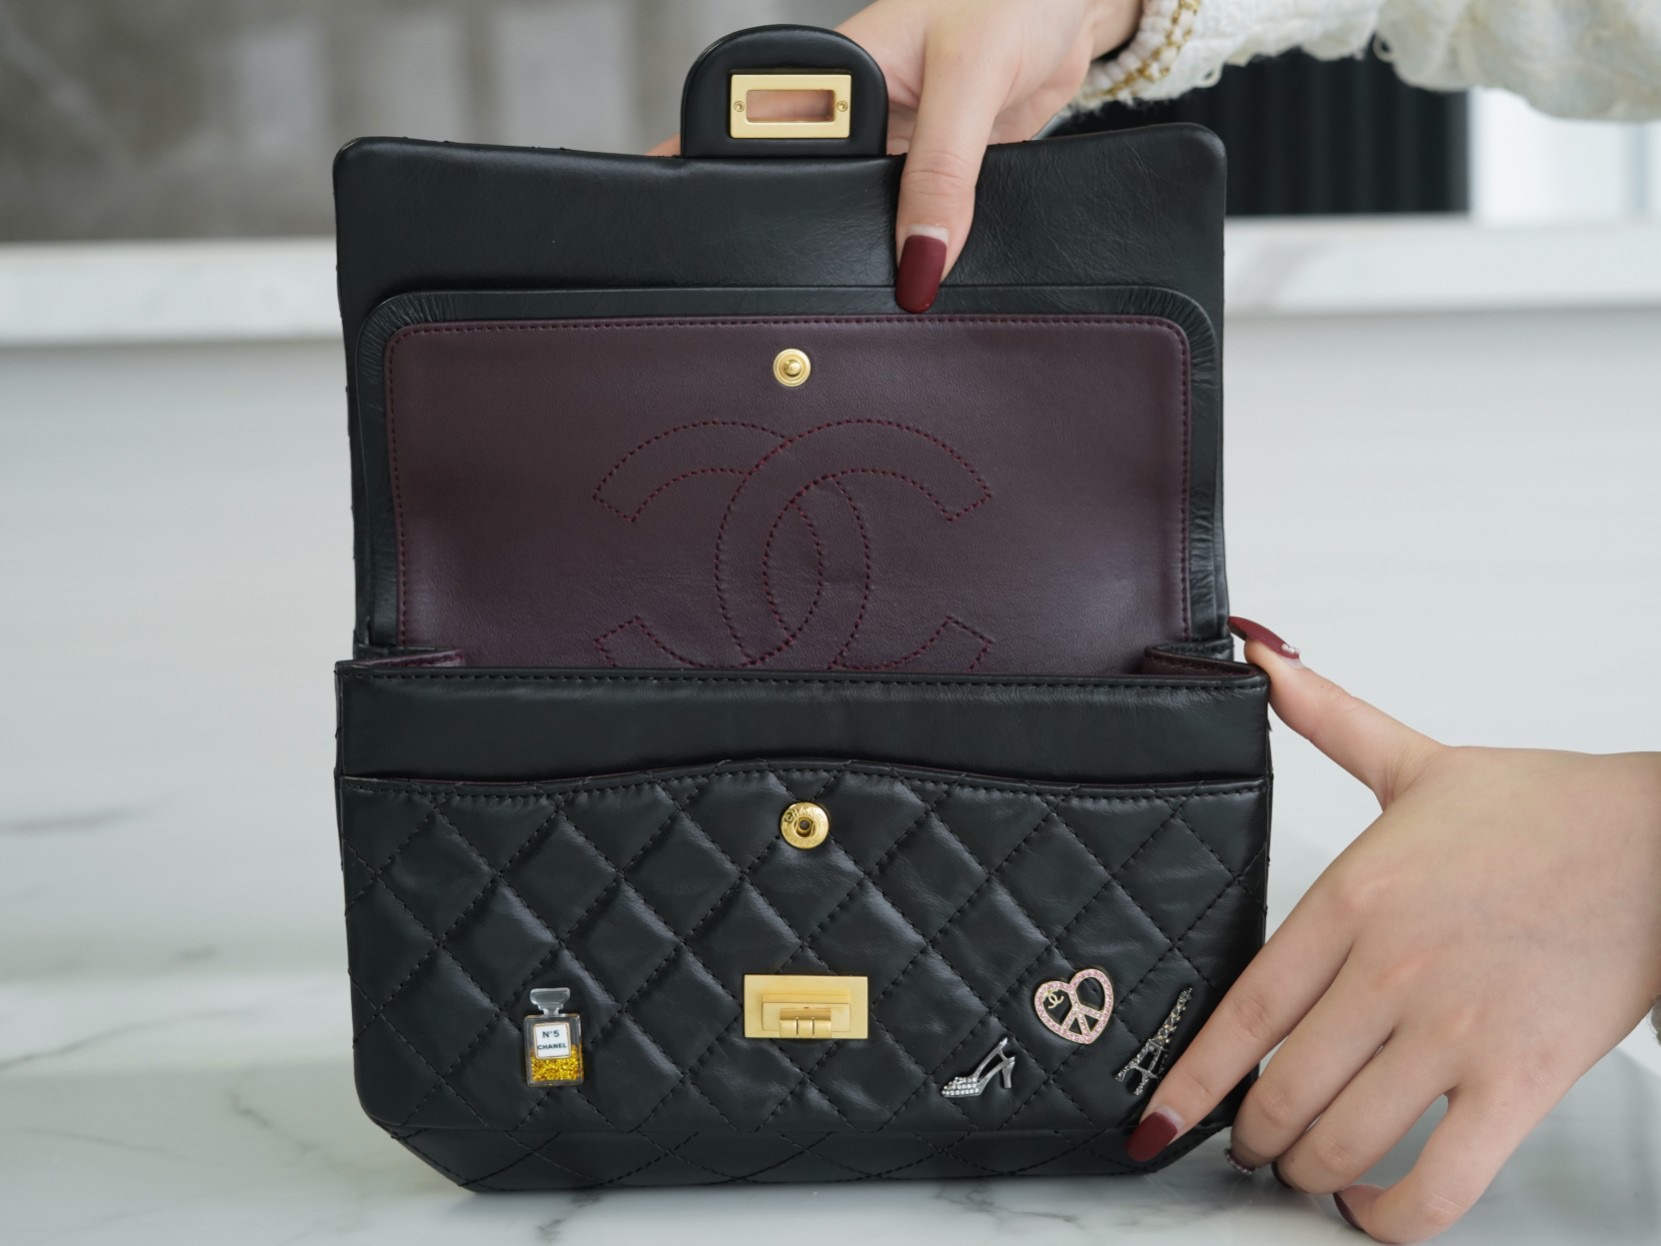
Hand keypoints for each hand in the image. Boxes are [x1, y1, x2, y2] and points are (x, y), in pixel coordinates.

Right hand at [648, 0, 1140, 310]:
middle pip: (805, 198)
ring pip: (857, 221)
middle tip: (802, 299)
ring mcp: (891, 152)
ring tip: (870, 298)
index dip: (729, 196)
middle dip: (805, 243)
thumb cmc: (1015, 3)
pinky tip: (922, 277)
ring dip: (866, 255)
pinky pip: (912, 228)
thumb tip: (919, 264)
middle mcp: (851, 119)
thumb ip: (942, 172)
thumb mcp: (971, 79)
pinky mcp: (932, 179)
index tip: (706, 251)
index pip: (754, 142)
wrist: (1074, 11)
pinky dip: (918, 253)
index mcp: (829, 77)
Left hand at [1127, 616, 1660, 1241]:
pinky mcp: (1520, 1081)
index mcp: (1353, 899)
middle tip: (1245, 1144)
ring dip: (1307, 1173)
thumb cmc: (1546, 810)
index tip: (1160, 1119)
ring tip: (1301, 1170)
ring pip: (1345, 1138)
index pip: (1245, 1009)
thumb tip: (1258, 656)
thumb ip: (1325, 718)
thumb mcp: (1414, 761)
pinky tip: (1375, 1207)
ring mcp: (1454, 1030)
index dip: (1193, 1076)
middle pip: (1284, 1088)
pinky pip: (1442, 1182)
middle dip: (1251, 1136)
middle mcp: (1390, 970)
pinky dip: (1394, 1215)